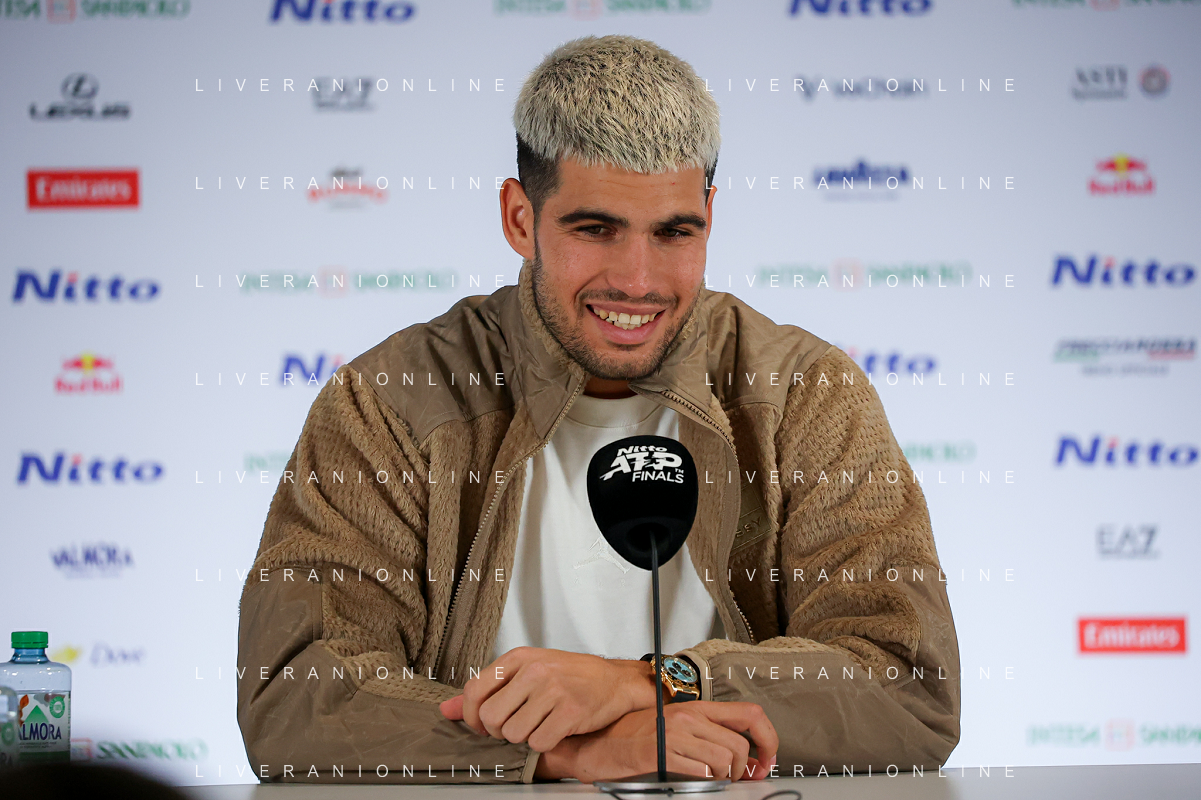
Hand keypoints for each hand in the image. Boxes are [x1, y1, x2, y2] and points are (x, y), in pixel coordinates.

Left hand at [439, 647, 656, 751]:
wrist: (614, 681)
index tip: (481, 725)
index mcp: (520, 658)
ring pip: (513, 733)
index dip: (472, 715)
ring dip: (523, 738)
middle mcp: (534, 671)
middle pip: (491, 717)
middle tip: (513, 727)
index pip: (475, 689)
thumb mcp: (527, 672)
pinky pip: (538, 743)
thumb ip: (488, 690)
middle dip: (497, 732)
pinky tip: (555, 730)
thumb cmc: (570, 676)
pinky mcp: (569, 711)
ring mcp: (553, 690)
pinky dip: (544, 743)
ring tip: (538, 725)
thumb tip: (446, 710)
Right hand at [537, 701, 778, 782]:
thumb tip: (741, 753)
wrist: (594, 744)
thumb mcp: (672, 726)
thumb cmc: (629, 736)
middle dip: (745, 769)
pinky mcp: (661, 753)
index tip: (767, 758)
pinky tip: (695, 782)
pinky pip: (701, 772)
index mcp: (694, 708)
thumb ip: (704, 734)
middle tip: (736, 780)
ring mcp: (674, 733)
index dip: (768, 738)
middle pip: (741, 744)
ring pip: (726, 759)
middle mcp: (687, 716)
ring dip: (725, 778)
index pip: (749, 713)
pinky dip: (706, 783)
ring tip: (712, 782)